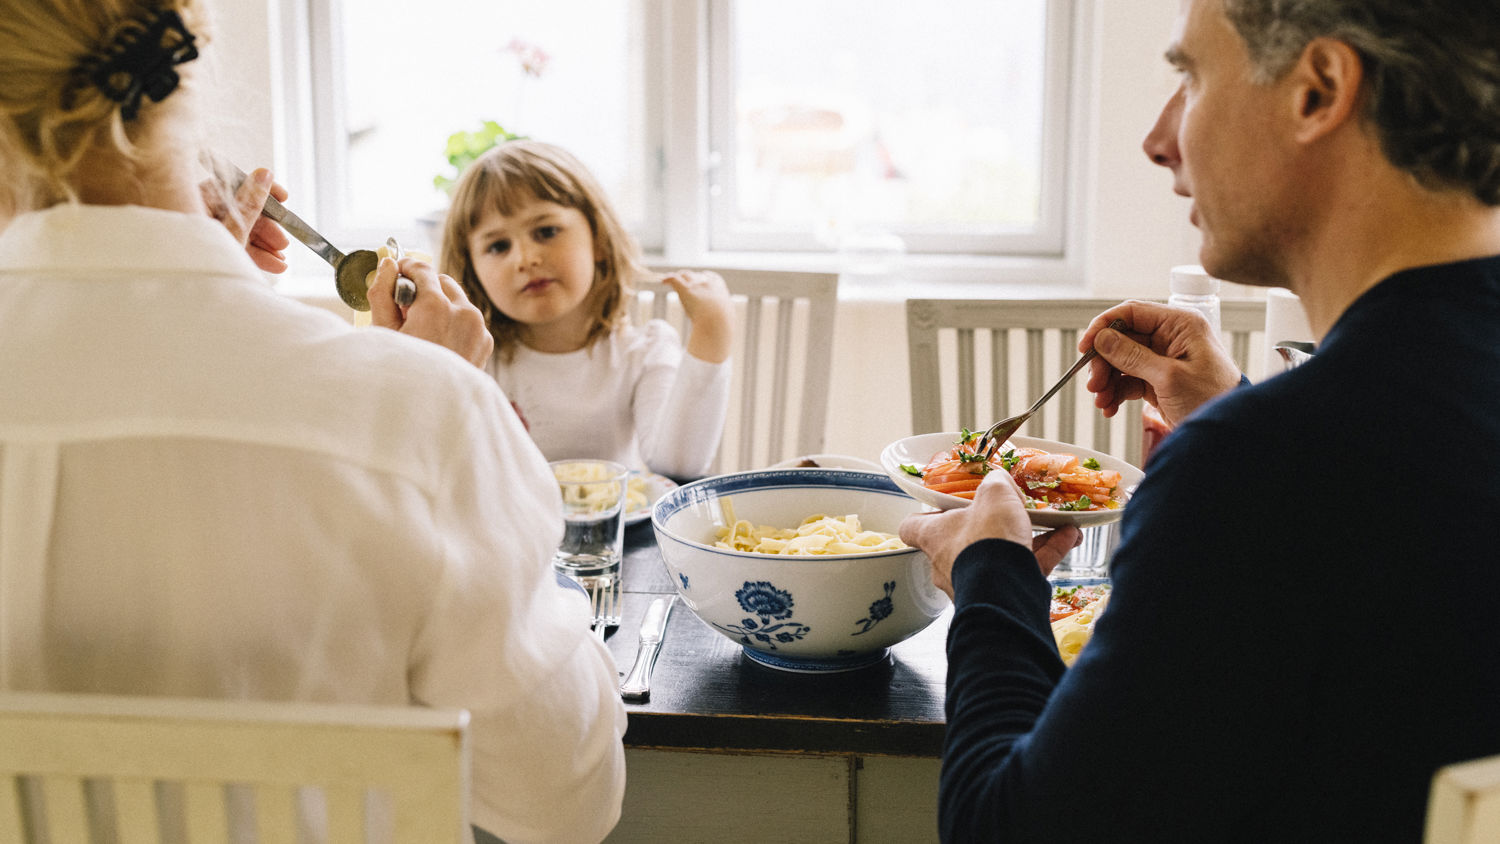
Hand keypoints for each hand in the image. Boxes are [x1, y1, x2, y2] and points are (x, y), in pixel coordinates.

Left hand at [200, 167, 290, 273]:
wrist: (184, 289)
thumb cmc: (200, 259)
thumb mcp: (233, 231)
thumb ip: (250, 204)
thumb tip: (264, 174)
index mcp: (197, 199)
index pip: (235, 185)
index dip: (262, 190)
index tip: (284, 198)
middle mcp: (199, 212)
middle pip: (241, 212)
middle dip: (267, 230)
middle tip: (283, 242)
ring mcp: (203, 231)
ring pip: (240, 231)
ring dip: (264, 247)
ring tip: (280, 261)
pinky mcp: (207, 249)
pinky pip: (233, 245)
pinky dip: (252, 254)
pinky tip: (272, 264)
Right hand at [368, 256, 493, 367]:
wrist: (428, 414)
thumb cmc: (399, 374)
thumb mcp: (382, 332)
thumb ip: (382, 292)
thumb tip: (387, 264)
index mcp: (437, 307)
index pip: (422, 269)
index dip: (407, 268)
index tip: (397, 272)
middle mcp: (464, 314)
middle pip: (443, 282)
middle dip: (424, 287)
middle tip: (404, 307)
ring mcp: (479, 329)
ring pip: (458, 300)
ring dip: (440, 304)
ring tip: (421, 329)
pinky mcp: (485, 343)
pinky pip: (469, 321)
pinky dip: (454, 323)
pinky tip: (438, 342)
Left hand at [661, 270, 732, 363]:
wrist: (717, 323)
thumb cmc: (723, 324)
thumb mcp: (727, 318)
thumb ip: (723, 316)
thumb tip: (724, 330)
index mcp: (719, 286)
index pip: (709, 276)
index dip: (700, 278)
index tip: (695, 284)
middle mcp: (707, 281)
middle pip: (694, 275)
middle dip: (687, 279)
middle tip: (681, 287)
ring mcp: (695, 284)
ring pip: (684, 275)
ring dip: (678, 279)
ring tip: (671, 283)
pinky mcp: (685, 289)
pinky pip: (674, 278)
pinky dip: (668, 279)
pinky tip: (663, 281)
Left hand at [899, 470, 1081, 599]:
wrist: (1007, 590)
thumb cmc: (988, 539)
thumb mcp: (994, 495)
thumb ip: (996, 483)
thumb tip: (999, 480)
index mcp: (935, 536)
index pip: (912, 527)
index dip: (922, 514)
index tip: (936, 507)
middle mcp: (948, 562)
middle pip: (962, 540)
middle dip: (989, 526)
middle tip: (1008, 513)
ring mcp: (974, 583)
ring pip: (999, 556)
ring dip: (1027, 539)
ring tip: (1055, 523)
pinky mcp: (1001, 596)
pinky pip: (1023, 569)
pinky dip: (1046, 553)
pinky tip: (1069, 537)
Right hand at [1080, 299, 1241, 425]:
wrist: (1228, 433)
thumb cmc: (1213, 399)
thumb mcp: (1169, 378)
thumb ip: (1132, 356)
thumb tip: (1102, 338)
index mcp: (1180, 324)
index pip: (1132, 313)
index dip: (1103, 327)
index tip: (1085, 347)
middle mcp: (1171, 337)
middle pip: (1122, 339)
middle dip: (1104, 362)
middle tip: (1094, 383)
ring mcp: (1164, 359)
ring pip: (1121, 361)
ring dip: (1107, 380)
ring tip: (1102, 400)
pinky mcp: (1159, 379)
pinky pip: (1128, 379)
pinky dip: (1116, 392)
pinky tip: (1110, 407)